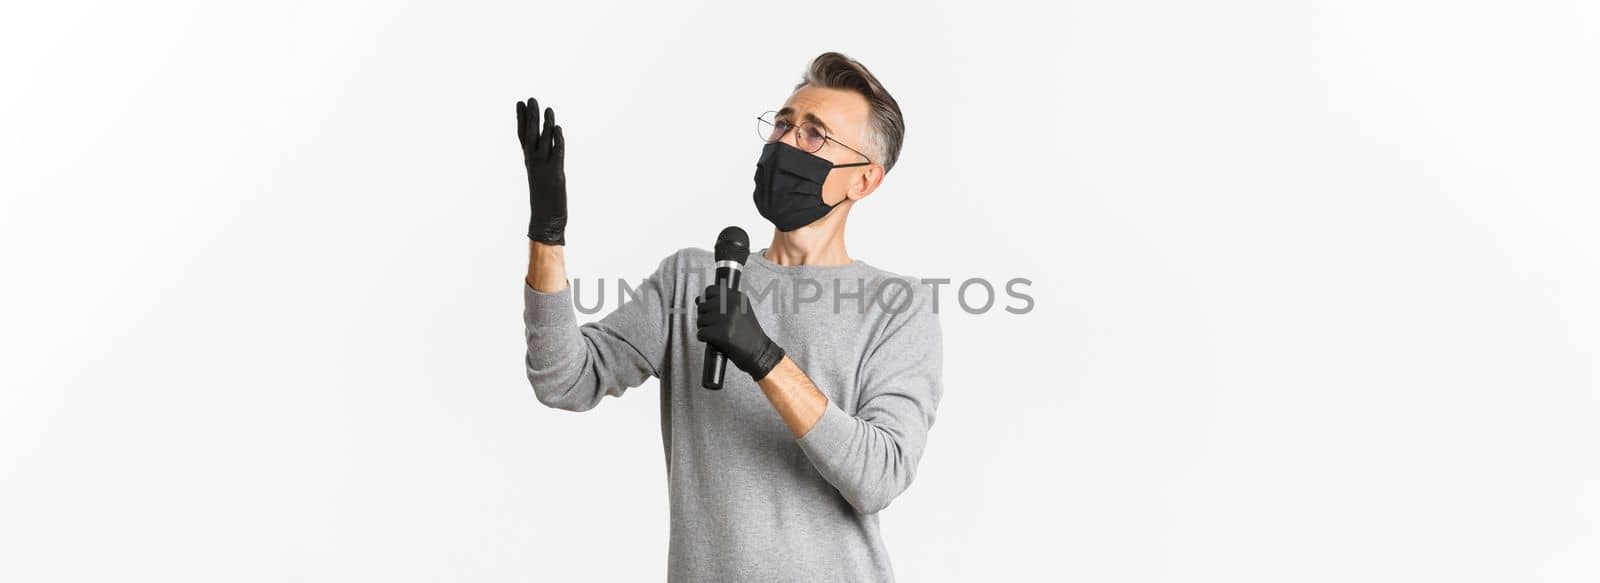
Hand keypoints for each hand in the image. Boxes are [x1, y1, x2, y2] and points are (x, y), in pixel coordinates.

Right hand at [516, 97, 566, 243]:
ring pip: (544, 141)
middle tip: (531, 99)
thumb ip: (541, 162)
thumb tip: (542, 150)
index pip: (523, 135)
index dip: (521, 119)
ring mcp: (543, 167)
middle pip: (531, 134)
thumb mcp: (541, 176)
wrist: (545, 220)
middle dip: (531, 116)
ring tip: (548, 108)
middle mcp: (534, 162)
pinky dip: (557, 140)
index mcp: (530, 161)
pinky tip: (557, 128)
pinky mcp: (555, 174)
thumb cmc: (545, 200)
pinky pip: (556, 153)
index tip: (520, 103)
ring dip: (546, 124)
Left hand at [696, 284, 785, 380]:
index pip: (710, 290)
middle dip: (705, 317)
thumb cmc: (748, 333)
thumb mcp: (740, 310)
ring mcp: (727, 319)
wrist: (759, 352)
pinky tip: (714, 340)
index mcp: (737, 297)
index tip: (710, 309)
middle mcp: (732, 305)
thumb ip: (720, 302)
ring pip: (700, 320)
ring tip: (717, 333)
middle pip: (703, 306)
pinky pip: (701, 333)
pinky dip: (704, 338)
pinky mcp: (721, 333)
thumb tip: (698, 299)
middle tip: (716, 326)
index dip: (706, 301)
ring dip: (704, 328)